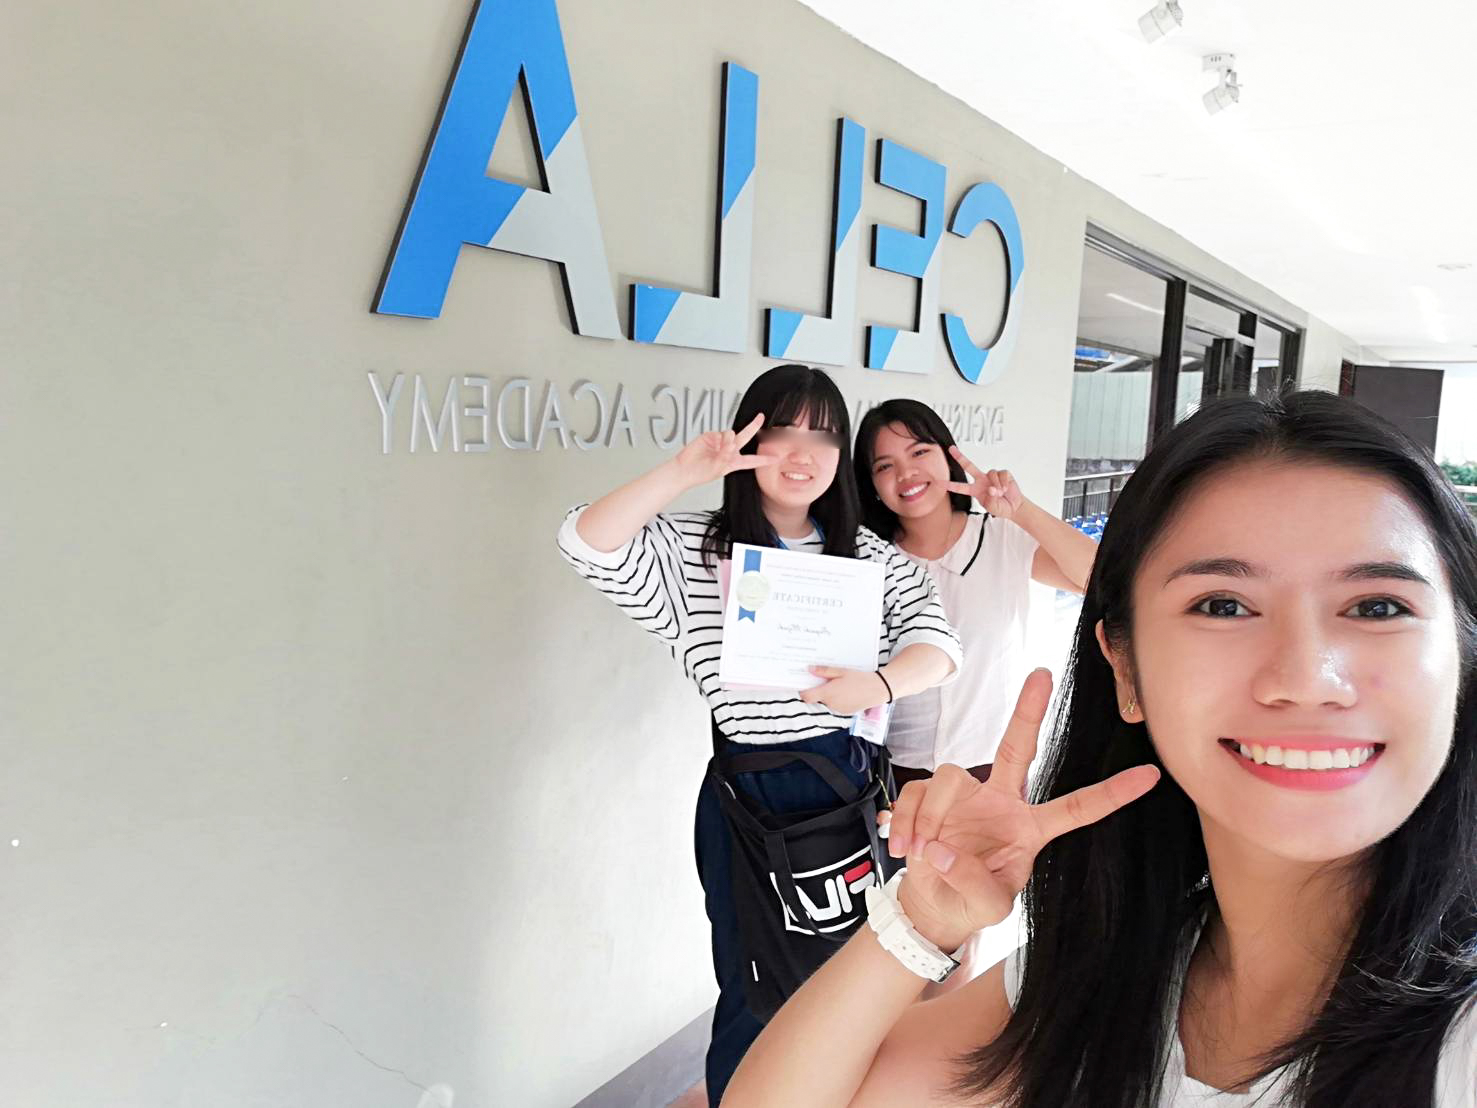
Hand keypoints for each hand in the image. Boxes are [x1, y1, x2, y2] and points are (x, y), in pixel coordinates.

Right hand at [671, 413, 779, 487]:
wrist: (684, 468)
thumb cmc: (700, 473)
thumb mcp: (717, 469)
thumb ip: (726, 456)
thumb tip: (731, 443)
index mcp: (734, 462)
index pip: (753, 460)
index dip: (764, 459)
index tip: (776, 457)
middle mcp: (729, 451)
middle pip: (745, 437)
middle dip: (753, 426)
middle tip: (760, 417)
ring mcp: (720, 442)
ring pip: (732, 435)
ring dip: (729, 442)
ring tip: (719, 451)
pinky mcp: (712, 436)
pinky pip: (722, 433)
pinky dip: (722, 439)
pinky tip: (714, 445)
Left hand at [799, 666, 888, 715]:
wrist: (878, 689)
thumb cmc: (860, 678)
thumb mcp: (841, 671)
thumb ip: (824, 671)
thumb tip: (810, 669)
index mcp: (828, 693)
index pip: (807, 696)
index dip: (803, 691)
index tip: (804, 684)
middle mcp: (831, 703)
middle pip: (818, 698)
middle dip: (820, 689)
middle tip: (827, 679)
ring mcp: (838, 709)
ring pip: (827, 701)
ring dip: (829, 694)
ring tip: (841, 684)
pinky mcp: (845, 712)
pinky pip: (836, 705)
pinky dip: (838, 699)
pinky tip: (847, 691)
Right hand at [879, 670, 1158, 951]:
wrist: (932, 904)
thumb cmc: (970, 902)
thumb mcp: (987, 908)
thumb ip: (973, 883)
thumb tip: (942, 847)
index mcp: (1030, 829)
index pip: (1078, 808)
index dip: (1113, 793)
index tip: (1150, 775)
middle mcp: (1002, 802)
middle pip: (1018, 748)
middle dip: (1029, 710)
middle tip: (1042, 674)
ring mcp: (966, 796)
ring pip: (950, 777)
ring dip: (931, 816)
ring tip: (922, 851)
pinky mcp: (931, 796)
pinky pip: (918, 793)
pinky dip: (907, 822)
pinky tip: (906, 845)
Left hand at [947, 447, 1023, 519]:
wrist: (1014, 507)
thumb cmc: (1000, 507)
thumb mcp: (991, 508)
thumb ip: (990, 500)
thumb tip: (991, 488)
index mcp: (975, 490)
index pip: (960, 487)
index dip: (950, 485)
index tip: (939, 482)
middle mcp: (981, 480)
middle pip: (969, 466)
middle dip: (960, 457)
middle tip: (951, 449)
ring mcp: (991, 476)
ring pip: (991, 473)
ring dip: (996, 485)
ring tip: (1000, 493)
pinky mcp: (1003, 474)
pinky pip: (1001, 474)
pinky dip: (1003, 483)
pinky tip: (1006, 489)